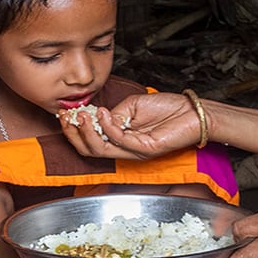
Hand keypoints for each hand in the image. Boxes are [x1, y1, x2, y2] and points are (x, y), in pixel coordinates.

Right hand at [58, 93, 203, 159]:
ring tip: (83, 115)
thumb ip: (114, 114)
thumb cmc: (168, 108)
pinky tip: (104, 114)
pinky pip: (120, 140)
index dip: (74, 129)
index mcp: (121, 139)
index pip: (91, 141)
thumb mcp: (133, 106)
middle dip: (74, 133)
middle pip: (90, 149)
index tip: (65, 113)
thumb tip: (98, 118)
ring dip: (87, 131)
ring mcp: (134, 151)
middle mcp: (125, 148)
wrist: (192, 112)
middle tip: (67, 117)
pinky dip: (108, 126)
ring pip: (101, 149)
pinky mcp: (145, 149)